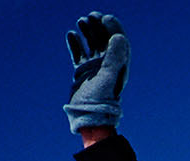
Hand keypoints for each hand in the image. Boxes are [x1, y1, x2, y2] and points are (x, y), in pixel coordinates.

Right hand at [64, 12, 129, 133]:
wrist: (88, 116)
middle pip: (104, 41)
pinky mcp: (82, 73)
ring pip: (91, 45)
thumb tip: (119, 36)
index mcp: (119, 65)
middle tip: (91, 15)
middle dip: (99, 27)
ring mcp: (94, 68)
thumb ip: (114, 57)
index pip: (118, 42)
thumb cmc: (101, 99)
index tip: (105, 17)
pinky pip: (79, 55)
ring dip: (87, 32)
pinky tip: (71, 34)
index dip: (113, 28)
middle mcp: (108, 65)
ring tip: (81, 20)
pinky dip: (75, 44)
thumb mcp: (108, 76)